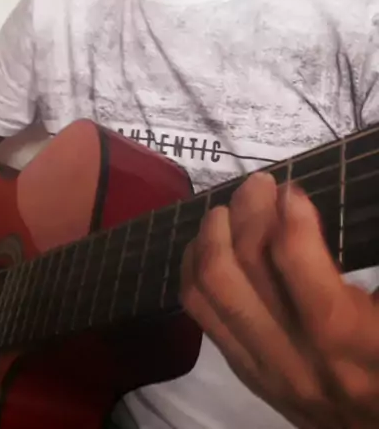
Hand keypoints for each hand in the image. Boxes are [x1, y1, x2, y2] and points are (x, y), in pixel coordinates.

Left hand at [181, 173, 378, 428]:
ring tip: (229, 208)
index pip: (300, 270)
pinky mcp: (245, 370)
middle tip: (260, 184)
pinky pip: (199, 311)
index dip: (290, 220)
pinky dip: (194, 265)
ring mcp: (266, 367)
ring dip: (212, 234)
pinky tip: (209, 241)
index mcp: (358, 342)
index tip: (293, 191)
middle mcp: (303, 359)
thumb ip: (371, 260)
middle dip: (247, 211)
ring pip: (212, 287)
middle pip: (248, 267)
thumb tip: (311, 206)